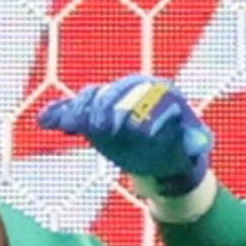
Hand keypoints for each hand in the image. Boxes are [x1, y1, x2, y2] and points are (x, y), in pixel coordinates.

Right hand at [31, 73, 213, 198]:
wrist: (159, 156)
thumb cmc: (179, 147)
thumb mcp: (192, 145)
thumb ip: (195, 141)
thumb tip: (202, 141)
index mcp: (159, 91)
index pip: (146, 93)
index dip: (138, 109)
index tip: (132, 130)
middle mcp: (132, 89)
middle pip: (115, 93)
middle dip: (106, 109)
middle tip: (99, 129)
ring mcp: (109, 100)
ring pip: (91, 98)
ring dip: (79, 110)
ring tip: (69, 125)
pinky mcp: (92, 113)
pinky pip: (72, 109)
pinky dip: (58, 114)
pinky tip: (44, 121)